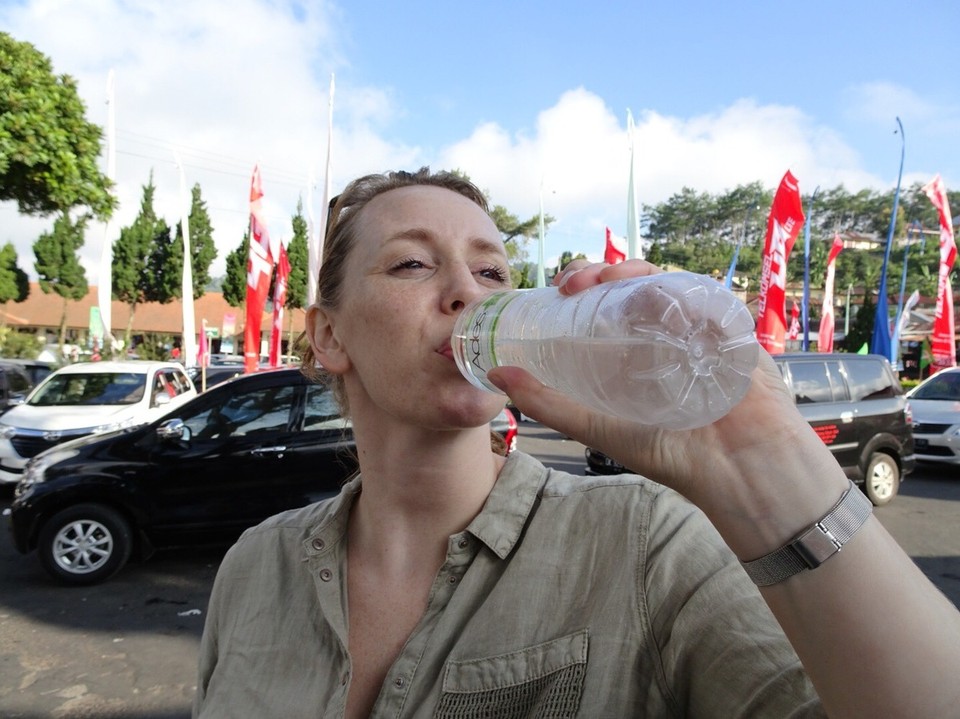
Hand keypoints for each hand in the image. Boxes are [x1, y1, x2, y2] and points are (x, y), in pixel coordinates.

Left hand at [488, 260, 844, 552]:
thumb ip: (550, 403)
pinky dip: (676, 284)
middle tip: (573, 284)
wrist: (739, 472)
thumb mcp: (598, 427)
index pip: (597, 305)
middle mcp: (660, 333)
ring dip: (629, 271)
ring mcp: (694, 327)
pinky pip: (701, 293)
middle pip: (626, 285)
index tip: (551, 292)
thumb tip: (495, 374)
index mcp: (629, 351)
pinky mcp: (727, 326)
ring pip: (660, 280)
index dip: (575, 289)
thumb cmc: (672, 454)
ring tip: (604, 279)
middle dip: (596, 273)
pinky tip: (650, 289)